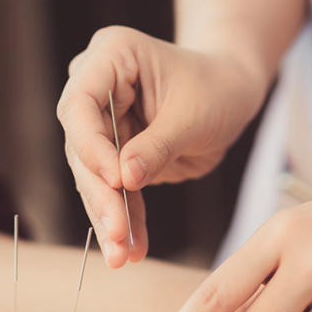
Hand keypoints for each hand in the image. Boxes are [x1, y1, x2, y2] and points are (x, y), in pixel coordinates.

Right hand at [57, 26, 267, 267]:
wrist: (232, 92)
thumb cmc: (218, 87)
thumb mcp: (194, 114)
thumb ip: (158, 146)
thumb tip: (125, 181)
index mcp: (111, 57)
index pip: (80, 104)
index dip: (92, 146)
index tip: (115, 181)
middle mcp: (96, 87)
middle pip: (82, 145)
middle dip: (100, 194)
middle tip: (116, 233)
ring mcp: (103, 122)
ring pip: (93, 176)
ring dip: (108, 217)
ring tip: (121, 254)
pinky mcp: (115, 153)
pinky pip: (114, 191)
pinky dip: (125, 219)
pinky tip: (132, 248)